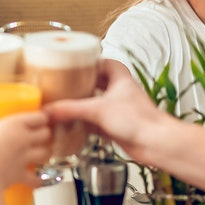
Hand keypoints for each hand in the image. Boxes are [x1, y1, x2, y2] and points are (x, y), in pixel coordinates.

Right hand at [0, 112, 51, 190]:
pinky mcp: (22, 174)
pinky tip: (37, 179)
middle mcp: (24, 140)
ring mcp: (25, 158)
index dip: (40, 116)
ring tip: (40, 152)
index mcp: (14, 125)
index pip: (38, 116)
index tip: (38, 116)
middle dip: (44, 133)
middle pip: (46, 133)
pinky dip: (38, 179)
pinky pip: (36, 178)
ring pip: (46, 153)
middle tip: (38, 133)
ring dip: (44, 152)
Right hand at [44, 59, 173, 163]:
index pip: (96, 61)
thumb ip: (70, 109)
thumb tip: (49, 110)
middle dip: (76, 85)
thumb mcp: (98, 109)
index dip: (81, 63)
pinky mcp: (114, 124)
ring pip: (93, 101)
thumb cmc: (140, 120)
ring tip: (61, 103)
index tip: (65, 64)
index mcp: (118, 75)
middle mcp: (117, 89)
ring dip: (79, 104)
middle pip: (92, 82)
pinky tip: (71, 125)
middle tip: (60, 85)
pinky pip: (93, 120)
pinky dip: (83, 122)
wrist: (156, 143)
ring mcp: (116, 107)